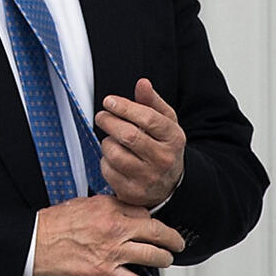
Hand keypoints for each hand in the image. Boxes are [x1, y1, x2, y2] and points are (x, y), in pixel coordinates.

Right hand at [32, 195, 184, 275]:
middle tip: (176, 243)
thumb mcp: (79, 204)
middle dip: (172, 239)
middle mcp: (114, 228)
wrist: (33, 244)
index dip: (150, 220)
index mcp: (106, 207)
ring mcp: (112, 252)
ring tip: (162, 261)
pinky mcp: (106, 274)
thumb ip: (103, 207)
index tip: (152, 225)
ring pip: (155, 257)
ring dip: (162, 260)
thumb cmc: (51, 226)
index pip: (143, 211)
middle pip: (158, 231)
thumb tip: (119, 211)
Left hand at [94, 78, 185, 207]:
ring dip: (107, 142)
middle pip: (128, 135)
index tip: (108, 101)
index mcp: (173, 138)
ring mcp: (149, 178)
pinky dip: (105, 161)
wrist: (170, 185)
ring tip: (113, 140)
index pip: (148, 119)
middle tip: (101, 116)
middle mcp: (163, 159)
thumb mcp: (165, 123)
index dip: (124, 107)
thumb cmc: (163, 147)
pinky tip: (114, 159)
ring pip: (114, 153)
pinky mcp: (133, 192)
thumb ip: (152, 102)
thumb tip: (142, 83)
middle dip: (109, 121)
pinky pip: (107, 170)